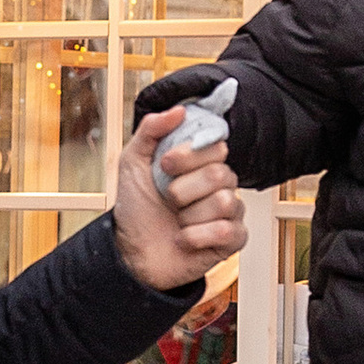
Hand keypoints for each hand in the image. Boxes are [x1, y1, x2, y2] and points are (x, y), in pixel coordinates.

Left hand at [114, 107, 246, 290]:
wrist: (130, 253)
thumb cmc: (135, 210)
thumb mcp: (133, 163)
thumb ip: (151, 130)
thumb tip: (178, 110)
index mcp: (201, 164)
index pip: (216, 146)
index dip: (189, 155)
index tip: (165, 166)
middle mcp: (219, 186)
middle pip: (221, 174)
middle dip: (184, 190)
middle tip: (168, 199)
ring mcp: (229, 213)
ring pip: (225, 202)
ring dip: (190, 216)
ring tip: (177, 222)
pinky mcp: (232, 240)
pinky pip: (228, 231)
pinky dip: (198, 237)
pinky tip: (185, 240)